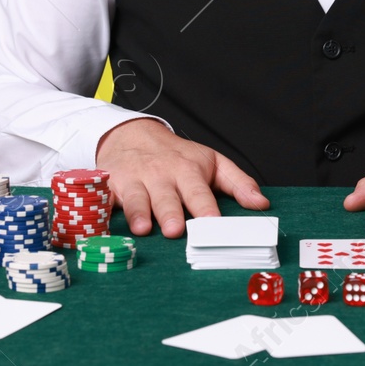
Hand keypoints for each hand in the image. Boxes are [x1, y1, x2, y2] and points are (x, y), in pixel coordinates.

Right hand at [95, 118, 269, 238]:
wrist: (132, 135)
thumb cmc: (177, 156)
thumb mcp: (212, 162)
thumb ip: (238, 183)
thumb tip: (261, 205)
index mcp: (188, 171)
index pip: (199, 192)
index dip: (206, 208)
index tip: (213, 224)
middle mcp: (161, 176)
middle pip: (167, 197)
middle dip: (171, 213)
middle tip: (176, 230)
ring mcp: (134, 180)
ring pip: (136, 198)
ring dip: (139, 213)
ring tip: (144, 229)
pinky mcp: (111, 186)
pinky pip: (106, 199)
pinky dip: (103, 209)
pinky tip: (103, 221)